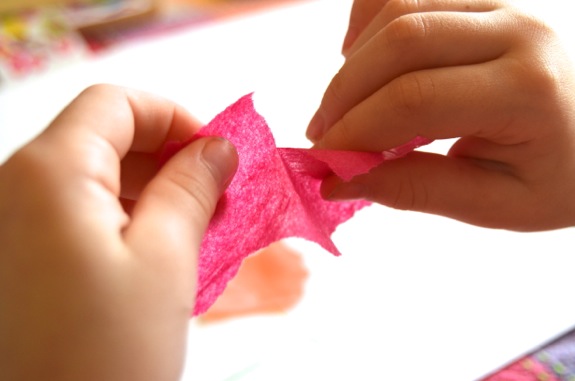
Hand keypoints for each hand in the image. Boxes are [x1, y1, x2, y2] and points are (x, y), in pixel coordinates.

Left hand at [0, 85, 237, 380]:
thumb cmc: (104, 353)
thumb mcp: (165, 259)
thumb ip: (192, 188)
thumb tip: (217, 148)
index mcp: (49, 172)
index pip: (116, 104)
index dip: (174, 118)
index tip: (217, 154)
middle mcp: (15, 187)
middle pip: (102, 137)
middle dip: (168, 157)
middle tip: (217, 197)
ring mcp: (11, 224)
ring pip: (92, 177)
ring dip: (150, 190)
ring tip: (195, 228)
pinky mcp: (19, 257)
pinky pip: (77, 213)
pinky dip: (123, 217)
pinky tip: (157, 250)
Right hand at [307, 0, 574, 230]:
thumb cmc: (559, 175)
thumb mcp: (499, 203)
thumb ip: (418, 190)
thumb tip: (340, 179)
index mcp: (527, 89)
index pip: (415, 99)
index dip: (354, 131)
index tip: (323, 162)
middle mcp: (517, 29)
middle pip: (400, 41)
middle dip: (344, 93)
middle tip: (322, 136)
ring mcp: (503, 2)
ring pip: (400, 8)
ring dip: (354, 60)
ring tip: (340, 106)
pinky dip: (370, 21)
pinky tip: (362, 58)